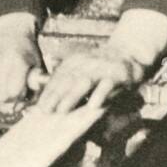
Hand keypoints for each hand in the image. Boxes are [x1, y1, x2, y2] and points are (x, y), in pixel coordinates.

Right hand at [0, 13, 42, 101]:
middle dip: (4, 96)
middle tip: (9, 86)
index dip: (17, 95)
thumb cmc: (26, 52)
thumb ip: (32, 91)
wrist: (11, 32)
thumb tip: (15, 109)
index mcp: (18, 61)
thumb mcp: (36, 68)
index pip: (12, 93)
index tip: (20, 88)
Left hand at [35, 7, 166, 112]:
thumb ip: (67, 80)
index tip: (38, 108)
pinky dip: (99, 95)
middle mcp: (86, 63)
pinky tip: (92, 106)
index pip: (58, 78)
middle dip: (55, 96)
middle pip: (67, 80)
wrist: (128, 55)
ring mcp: (101, 68)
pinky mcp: (117, 74)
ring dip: (72, 97)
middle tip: (45, 112)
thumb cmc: (100, 69)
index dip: (47, 93)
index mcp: (74, 62)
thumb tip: (45, 96)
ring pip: (84, 82)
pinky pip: (107, 85)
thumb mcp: (81, 70)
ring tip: (62, 111)